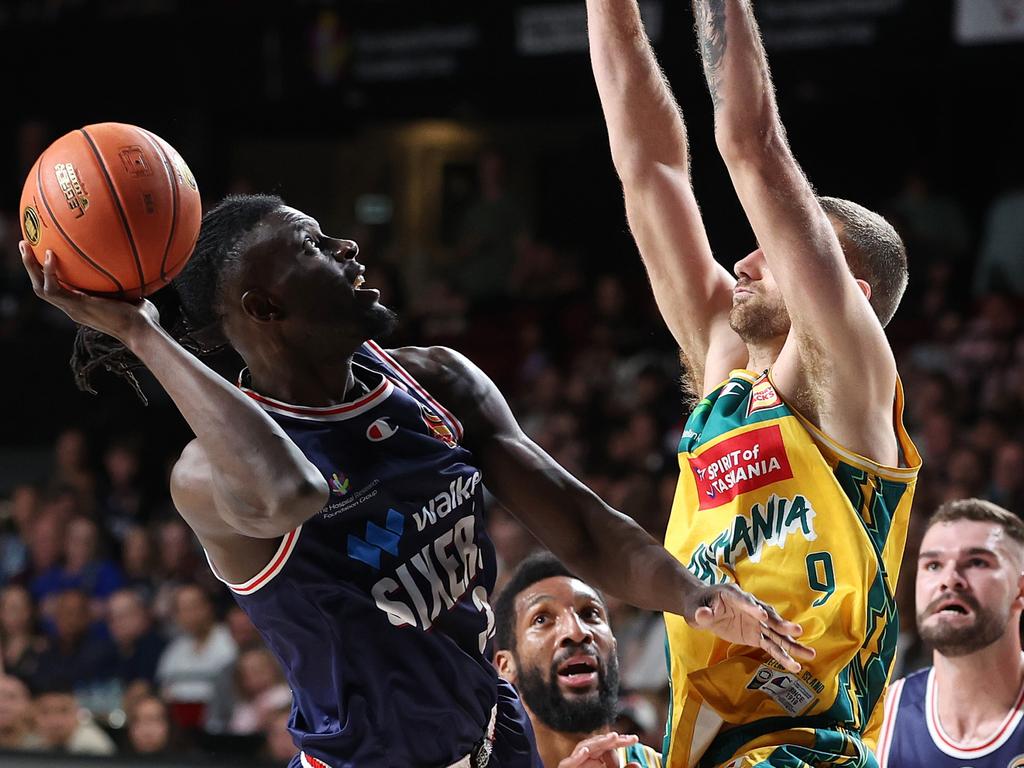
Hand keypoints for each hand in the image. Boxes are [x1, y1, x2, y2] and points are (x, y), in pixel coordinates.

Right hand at [21, 241, 157, 341]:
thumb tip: (139, 264)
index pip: (59, 290)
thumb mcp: (133, 295)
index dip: (49, 275)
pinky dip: (49, 271)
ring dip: (31, 267)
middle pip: (42, 287)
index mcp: (82, 305)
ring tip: (25, 245)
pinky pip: (54, 288)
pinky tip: (49, 254)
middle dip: (32, 267)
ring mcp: (73, 308)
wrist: (142, 331)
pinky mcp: (77, 306)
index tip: (46, 256)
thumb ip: (130, 282)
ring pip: (41, 288)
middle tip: (25, 245)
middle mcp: (73, 308)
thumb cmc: (144, 318)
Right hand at [558, 732, 640, 767]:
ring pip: (584, 747)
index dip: (621, 741)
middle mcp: (585, 757)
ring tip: (613, 738)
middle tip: (625, 737)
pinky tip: (586, 750)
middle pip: (597, 744)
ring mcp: (574, 763)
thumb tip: (636, 764)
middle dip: (611, 739)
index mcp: (596, 758)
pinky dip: (577, 757)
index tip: (635, 739)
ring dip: (597, 742)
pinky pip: (568, 762)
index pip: (609, 746)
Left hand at [687, 583, 814, 673]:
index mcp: (733, 595)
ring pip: (776, 633)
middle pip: (768, 616)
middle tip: (797, 631)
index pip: (744, 601)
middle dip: (781, 624)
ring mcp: (756, 622)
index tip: (762, 615)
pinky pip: (771, 645)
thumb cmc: (698, 604)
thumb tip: (703, 614)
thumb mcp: (695, 608)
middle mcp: (750, 607)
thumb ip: (701, 612)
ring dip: (791, 644)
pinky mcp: (756, 634)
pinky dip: (782, 655)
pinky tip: (795, 666)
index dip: (752, 607)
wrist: (702, 608)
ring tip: (809, 654)